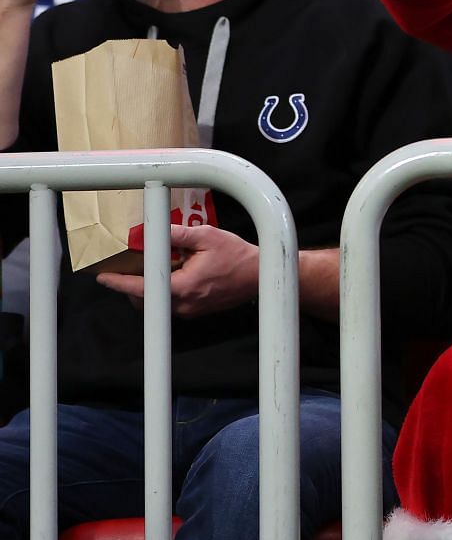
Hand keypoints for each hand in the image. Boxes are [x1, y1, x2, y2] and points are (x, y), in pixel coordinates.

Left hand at [97, 223, 260, 317]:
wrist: (261, 275)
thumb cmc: (238, 256)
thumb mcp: (207, 236)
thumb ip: (178, 234)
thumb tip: (153, 230)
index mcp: (184, 286)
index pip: (142, 288)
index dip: (119, 283)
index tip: (104, 277)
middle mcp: (185, 303)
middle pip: (146, 300)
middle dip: (133, 287)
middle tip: (128, 269)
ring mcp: (191, 310)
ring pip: (158, 304)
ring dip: (150, 290)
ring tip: (154, 270)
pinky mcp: (198, 310)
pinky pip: (172, 304)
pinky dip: (165, 292)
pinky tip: (174, 274)